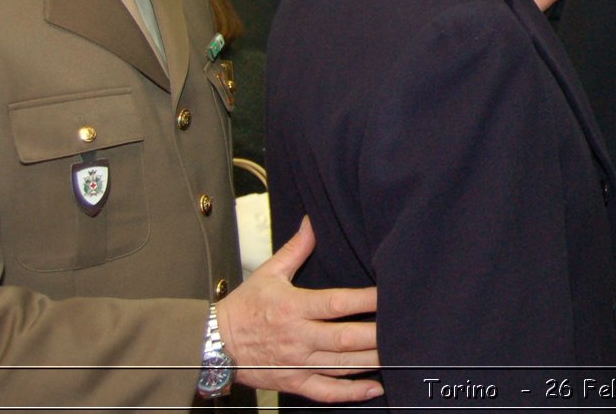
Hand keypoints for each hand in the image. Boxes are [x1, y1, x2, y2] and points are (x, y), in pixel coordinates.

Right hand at [216, 216, 382, 401]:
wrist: (211, 345)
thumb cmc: (243, 308)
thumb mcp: (268, 274)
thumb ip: (296, 249)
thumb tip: (313, 222)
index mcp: (294, 308)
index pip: (336, 303)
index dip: (365, 300)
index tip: (389, 295)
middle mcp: (299, 338)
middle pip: (344, 338)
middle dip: (376, 335)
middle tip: (403, 329)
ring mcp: (298, 363)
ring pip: (341, 365)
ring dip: (371, 362)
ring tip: (399, 355)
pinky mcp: (294, 382)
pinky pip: (326, 391)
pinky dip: (351, 393)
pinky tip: (374, 388)